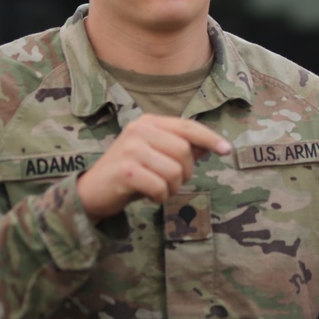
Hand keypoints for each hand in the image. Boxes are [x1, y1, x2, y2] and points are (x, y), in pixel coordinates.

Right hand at [77, 114, 231, 220]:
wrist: (91, 192)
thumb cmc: (131, 173)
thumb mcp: (157, 155)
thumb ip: (182, 148)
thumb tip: (213, 145)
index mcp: (149, 122)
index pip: (188, 127)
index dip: (210, 138)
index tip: (227, 150)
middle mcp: (139, 130)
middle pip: (184, 151)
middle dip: (186, 172)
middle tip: (173, 182)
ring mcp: (130, 149)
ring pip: (174, 170)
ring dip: (172, 187)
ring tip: (159, 188)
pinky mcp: (125, 170)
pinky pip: (160, 186)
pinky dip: (160, 196)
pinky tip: (149, 195)